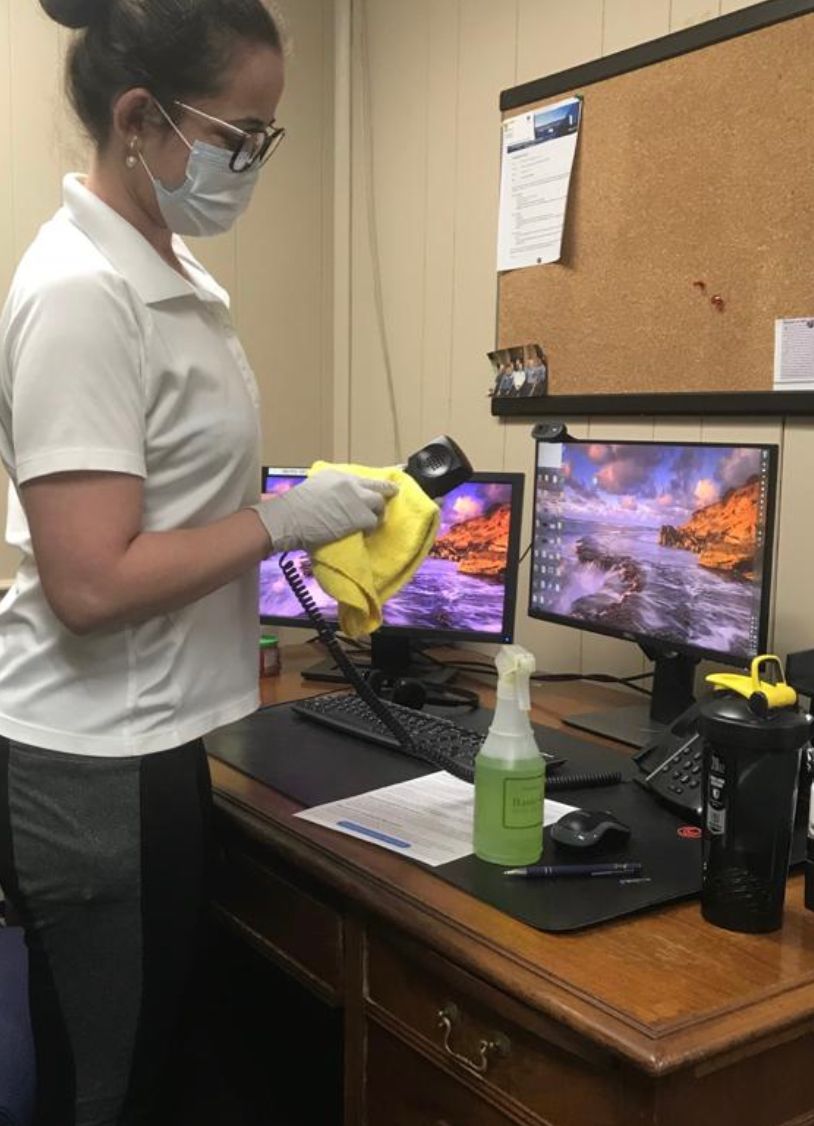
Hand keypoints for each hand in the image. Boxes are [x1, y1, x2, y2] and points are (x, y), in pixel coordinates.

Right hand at [252, 469, 397, 553]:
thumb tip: (339, 499)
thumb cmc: (293, 508)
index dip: (378, 485)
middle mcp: (350, 483)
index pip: (365, 477)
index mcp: (337, 474)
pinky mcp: (359, 516)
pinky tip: (363, 533)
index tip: (385, 489)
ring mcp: (357, 499)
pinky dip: (369, 528)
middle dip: (384, 497)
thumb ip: (330, 489)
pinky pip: (373, 522)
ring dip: (376, 515)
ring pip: (379, 505)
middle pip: (379, 488)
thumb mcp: (313, 487)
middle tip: (383, 507)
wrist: (289, 518)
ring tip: (370, 523)